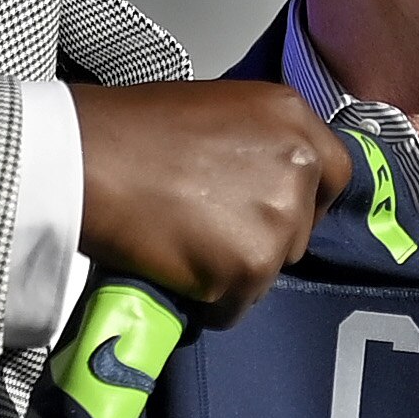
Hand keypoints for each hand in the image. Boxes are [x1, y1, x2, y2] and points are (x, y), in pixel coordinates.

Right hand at [71, 79, 349, 321]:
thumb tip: (259, 184)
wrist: (83, 159)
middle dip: (261, 239)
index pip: (335, 173)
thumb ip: (254, 145)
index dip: (305, 200)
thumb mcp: (215, 112)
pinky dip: (208, 303)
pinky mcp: (250, 266)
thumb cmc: (128, 131)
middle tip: (208, 232)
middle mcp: (298, 164)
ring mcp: (278, 217)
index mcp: (291, 117)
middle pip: (301, 229)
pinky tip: (175, 274)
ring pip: (270, 271)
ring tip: (184, 251)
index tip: (271, 212)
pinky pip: (237, 305)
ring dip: (233, 272)